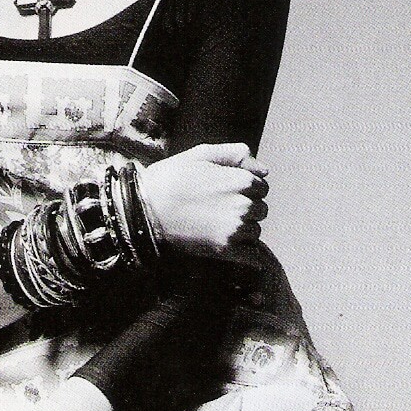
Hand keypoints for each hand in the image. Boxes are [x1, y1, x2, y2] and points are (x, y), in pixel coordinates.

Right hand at [136, 143, 268, 254]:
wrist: (146, 209)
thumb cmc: (171, 178)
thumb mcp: (202, 154)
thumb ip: (236, 155)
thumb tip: (264, 170)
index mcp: (241, 180)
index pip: (262, 187)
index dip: (247, 189)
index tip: (227, 193)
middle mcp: (243, 205)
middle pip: (260, 210)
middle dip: (246, 209)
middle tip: (220, 210)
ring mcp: (235, 229)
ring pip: (255, 231)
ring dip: (243, 230)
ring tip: (218, 225)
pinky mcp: (225, 249)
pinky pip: (252, 255)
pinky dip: (247, 253)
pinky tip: (232, 247)